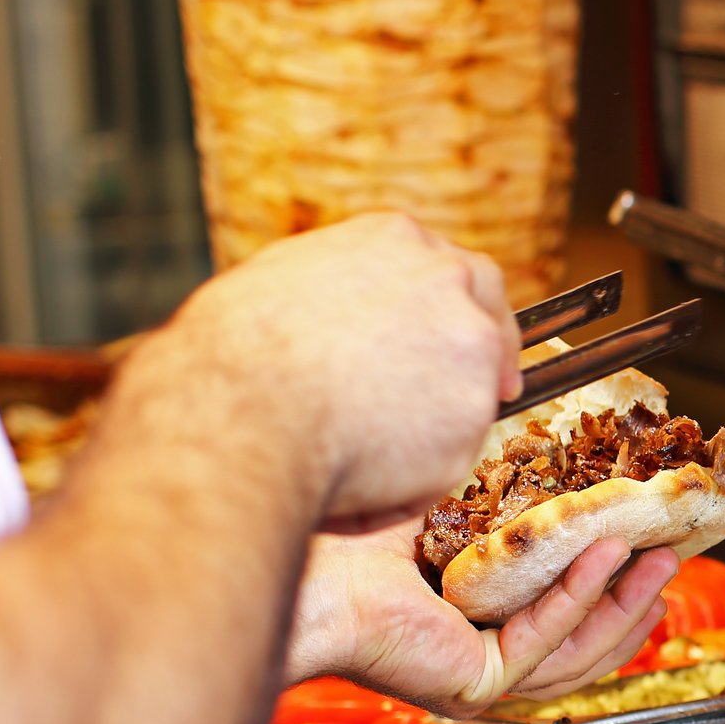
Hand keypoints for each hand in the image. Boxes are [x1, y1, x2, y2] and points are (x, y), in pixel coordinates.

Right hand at [148, 213, 523, 523]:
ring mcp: (469, 342)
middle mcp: (445, 279)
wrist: (240, 411)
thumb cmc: (231, 356)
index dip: (450, 304)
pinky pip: (450, 456)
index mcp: (393, 239)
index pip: (444, 263)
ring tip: (362, 460)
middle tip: (493, 386)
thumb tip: (331, 320)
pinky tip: (361, 484)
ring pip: (471, 386)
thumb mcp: (273, 287)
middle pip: (486, 301)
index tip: (450, 336)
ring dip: (436, 424)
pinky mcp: (473, 409)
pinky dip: (414, 480)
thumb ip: (330, 291)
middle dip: (490, 343)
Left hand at [285, 522, 679, 716]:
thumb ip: (506, 493)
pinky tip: (605, 558)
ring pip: (576, 653)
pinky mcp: (472, 681)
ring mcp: (475, 675)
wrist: (304, 558)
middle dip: (635, 602)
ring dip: (623, 605)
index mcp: (471, 622)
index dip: (613, 590)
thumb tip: (549, 444)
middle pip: (584, 645)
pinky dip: (579, 598)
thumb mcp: (453, 502)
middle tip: (671, 557)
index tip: (649, 552)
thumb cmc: (352, 530)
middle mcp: (475, 656)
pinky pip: (543, 641)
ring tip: (657, 560)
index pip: (561, 618)